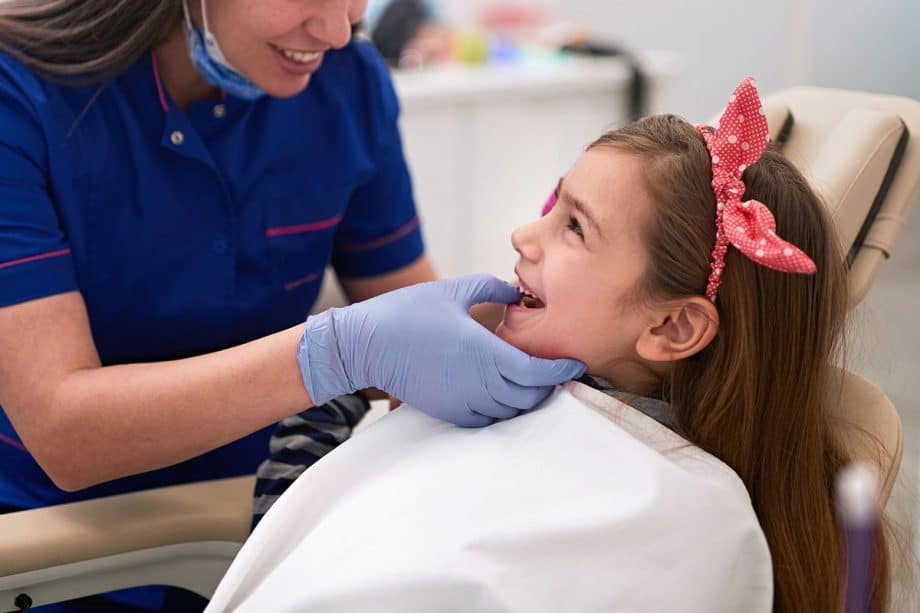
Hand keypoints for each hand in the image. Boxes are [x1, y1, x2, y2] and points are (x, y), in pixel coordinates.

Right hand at [297, 274, 584, 426]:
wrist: (365, 345)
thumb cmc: (407, 313)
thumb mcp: (454, 290)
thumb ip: (492, 288)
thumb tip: (517, 292)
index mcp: (486, 354)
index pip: (539, 373)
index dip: (562, 371)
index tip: (575, 364)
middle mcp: (480, 385)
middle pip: (531, 397)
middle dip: (548, 386)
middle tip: (556, 369)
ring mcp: (464, 403)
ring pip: (512, 411)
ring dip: (526, 398)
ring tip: (531, 379)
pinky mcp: (450, 413)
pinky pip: (489, 419)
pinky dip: (503, 408)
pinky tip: (501, 390)